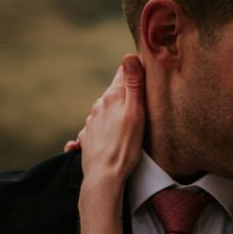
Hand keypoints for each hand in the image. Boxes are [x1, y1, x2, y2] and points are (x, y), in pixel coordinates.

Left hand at [72, 55, 146, 189]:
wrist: (104, 177)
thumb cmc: (124, 147)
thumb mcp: (136, 114)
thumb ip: (134, 85)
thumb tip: (130, 56)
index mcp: (111, 97)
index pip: (123, 73)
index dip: (135, 71)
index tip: (145, 75)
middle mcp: (98, 106)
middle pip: (114, 93)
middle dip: (126, 95)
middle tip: (141, 105)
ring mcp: (91, 123)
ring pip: (105, 110)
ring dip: (115, 113)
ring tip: (128, 126)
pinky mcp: (87, 137)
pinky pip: (97, 129)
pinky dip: (104, 130)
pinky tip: (110, 139)